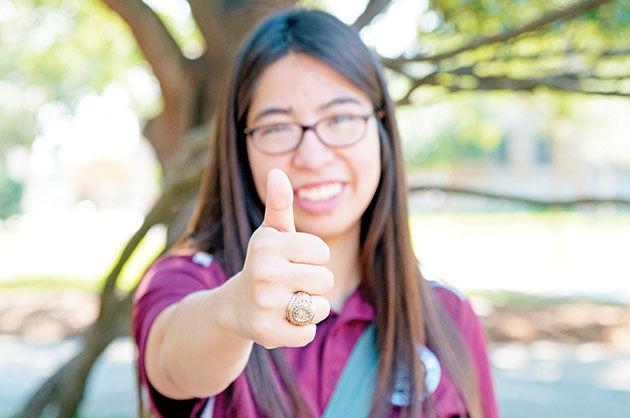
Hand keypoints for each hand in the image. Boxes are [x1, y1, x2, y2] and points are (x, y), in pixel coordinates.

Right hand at [229, 169, 332, 348]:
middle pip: (325, 279)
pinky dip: (301, 329)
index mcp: (268, 244)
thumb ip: (279, 204)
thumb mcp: (271, 234)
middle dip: (314, 283)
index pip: (321, 251)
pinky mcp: (266, 333)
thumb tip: (277, 171)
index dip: (313, 258)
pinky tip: (283, 320)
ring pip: (320, 307)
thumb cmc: (265, 263)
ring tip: (287, 301)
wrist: (236, 306)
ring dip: (311, 307)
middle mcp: (263, 272)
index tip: (294, 260)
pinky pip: (308, 333)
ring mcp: (264, 304)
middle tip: (291, 284)